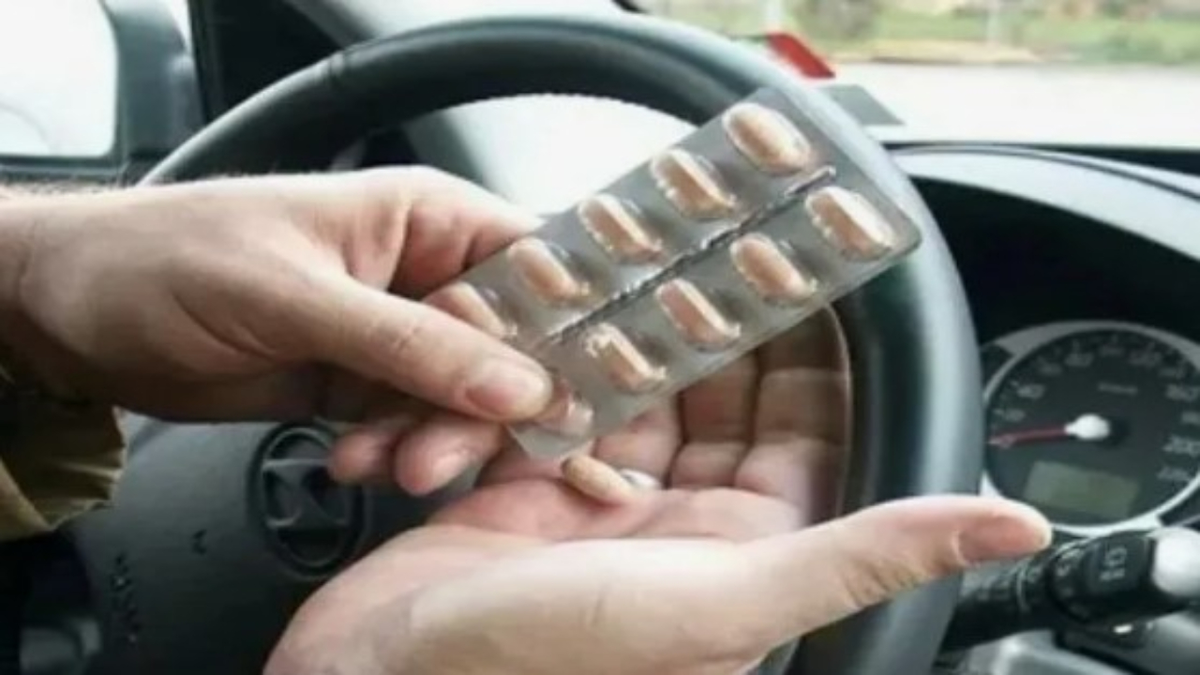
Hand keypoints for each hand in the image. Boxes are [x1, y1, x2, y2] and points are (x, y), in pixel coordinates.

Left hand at [0, 169, 550, 422]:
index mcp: (427, 219)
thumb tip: (518, 383)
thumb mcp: (296, 298)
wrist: (73, 311)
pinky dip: (392, 454)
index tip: (574, 394)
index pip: (539, 269)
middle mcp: (424, 276)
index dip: (571, 329)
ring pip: (463, 401)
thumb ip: (409, 344)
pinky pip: (411, 428)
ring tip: (384, 463)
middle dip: (487, 408)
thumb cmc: (168, 259)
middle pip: (511, 350)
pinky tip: (352, 460)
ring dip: (433, 441)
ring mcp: (395, 336)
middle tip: (439, 452)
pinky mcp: (363, 386)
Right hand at [268, 313, 1050, 674]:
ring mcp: (597, 511)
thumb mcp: (723, 603)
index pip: (808, 434)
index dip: (814, 354)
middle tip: (713, 245)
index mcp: (747, 557)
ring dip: (635, 337)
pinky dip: (562, 368)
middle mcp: (681, 534)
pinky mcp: (524, 495)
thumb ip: (864, 553)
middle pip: (720, 404)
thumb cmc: (543, 662)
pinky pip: (561, 411)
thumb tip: (1012, 526)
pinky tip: (561, 321)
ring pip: (637, 398)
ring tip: (636, 263)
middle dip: (718, 326)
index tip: (810, 272)